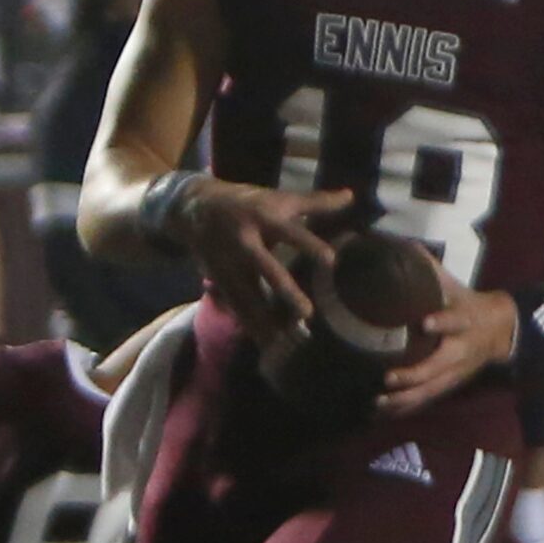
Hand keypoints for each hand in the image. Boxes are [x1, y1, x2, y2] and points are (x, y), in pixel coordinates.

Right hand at [178, 180, 354, 341]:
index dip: (309, 244)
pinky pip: (236, 306)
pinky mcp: (219, 279)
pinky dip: (250, 326)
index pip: (291, 233)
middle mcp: (246, 242)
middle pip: (267, 269)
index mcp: (264, 218)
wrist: (192, 207)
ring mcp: (230, 262)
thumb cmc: (246, 202)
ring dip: (267, 320)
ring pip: (249, 295)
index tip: (331, 259)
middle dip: (285, 291)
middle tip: (307, 314)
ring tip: (287, 344)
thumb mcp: (278, 198)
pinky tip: (266, 346)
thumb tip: (351, 195)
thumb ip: (316, 202)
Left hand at [378, 269, 515, 416]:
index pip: (455, 321)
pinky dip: (405, 408)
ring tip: (378, 403)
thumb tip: (402, 245)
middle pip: (438, 366)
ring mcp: (455, 372)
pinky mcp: (450, 385)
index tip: (425, 322)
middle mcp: (460, 350)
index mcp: (464, 321)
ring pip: (430, 390)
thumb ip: (430, 270)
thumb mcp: (456, 286)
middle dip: (414, 375)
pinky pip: (426, 400)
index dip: (443, 322)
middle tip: (388, 378)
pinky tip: (382, 414)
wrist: (503, 331)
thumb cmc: (470, 304)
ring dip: (404, 399)